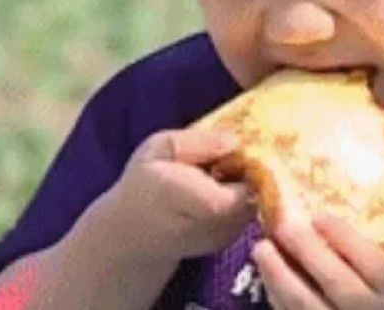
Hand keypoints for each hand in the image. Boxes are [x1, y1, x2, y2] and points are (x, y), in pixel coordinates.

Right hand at [103, 127, 256, 262]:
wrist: (129, 235)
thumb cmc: (143, 185)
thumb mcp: (159, 149)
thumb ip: (196, 143)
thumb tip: (234, 141)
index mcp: (200, 201)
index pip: (247, 185)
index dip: (249, 164)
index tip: (235, 150)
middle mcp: (217, 225)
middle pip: (255, 192)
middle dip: (249, 172)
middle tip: (228, 158)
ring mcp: (224, 237)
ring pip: (253, 202)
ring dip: (244, 184)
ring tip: (219, 172)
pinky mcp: (226, 242)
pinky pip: (245, 213)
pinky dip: (239, 198)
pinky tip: (218, 188)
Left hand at [251, 212, 383, 309]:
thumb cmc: (367, 299)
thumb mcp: (373, 278)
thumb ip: (355, 253)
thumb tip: (316, 216)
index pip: (372, 262)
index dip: (345, 236)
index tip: (318, 214)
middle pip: (338, 282)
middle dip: (308, 251)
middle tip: (283, 226)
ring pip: (306, 305)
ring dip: (279, 275)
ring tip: (261, 247)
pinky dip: (276, 296)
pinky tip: (267, 275)